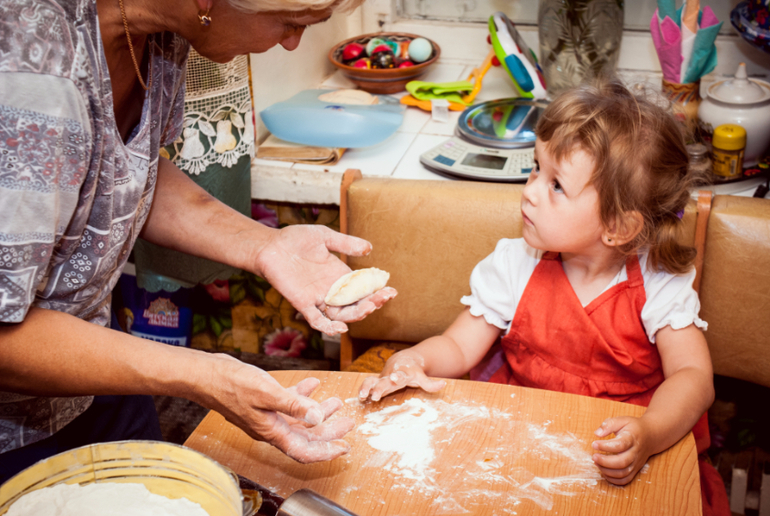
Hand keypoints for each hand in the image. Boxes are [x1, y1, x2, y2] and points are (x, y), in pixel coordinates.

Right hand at [208, 355, 353, 462]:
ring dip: (318, 412)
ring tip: (336, 402)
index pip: (304, 451)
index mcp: (272, 432)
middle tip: (348, 422)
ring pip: (298, 420)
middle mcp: (270, 427)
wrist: (207, 375)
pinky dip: (301, 396)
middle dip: (329, 431)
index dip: (326, 452)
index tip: (344, 448)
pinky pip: (287, 404)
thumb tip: (317, 417)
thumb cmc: (233, 384)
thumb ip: (294, 405)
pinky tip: (312, 384)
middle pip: (305, 436)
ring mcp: (266, 415)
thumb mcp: (268, 393)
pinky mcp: (262, 402)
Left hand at [254, 225, 396, 335]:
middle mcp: (332, 290)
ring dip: (357, 314)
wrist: (270, 246)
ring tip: (369, 307)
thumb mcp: (324, 237)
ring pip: (342, 314)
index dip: (378, 292)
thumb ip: (346, 243)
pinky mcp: (302, 303)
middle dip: (373, 303)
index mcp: (340, 276)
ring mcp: (318, 298)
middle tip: (384, 298)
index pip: (364, 289)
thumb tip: (369, 248)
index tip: (391, 290)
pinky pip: (317, 320)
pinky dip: (329, 326)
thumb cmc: (295, 239)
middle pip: (357, 304)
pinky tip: (341, 328)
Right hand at [358, 350, 445, 401]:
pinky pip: (367, 384)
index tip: (395, 378)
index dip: (398, 376)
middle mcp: (391, 374)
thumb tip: (443, 385)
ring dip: (367, 388)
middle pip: (385, 381)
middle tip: (376, 395)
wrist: (403, 361)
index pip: (402, 374)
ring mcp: (383, 377)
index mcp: (404, 373)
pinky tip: (359, 398)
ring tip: (363, 396)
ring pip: (373, 381)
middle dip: (380, 387)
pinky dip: (363, 389)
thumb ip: (430, 383)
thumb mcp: (422, 376)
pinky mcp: (376, 381)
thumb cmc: (413, 371)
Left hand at [592, 416, 652, 484]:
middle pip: (622, 462)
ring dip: (607, 471)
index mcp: (632, 438)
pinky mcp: (635, 470)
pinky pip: (625, 480)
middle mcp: (635, 452)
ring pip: (623, 473)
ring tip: (597, 462)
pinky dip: (613, 479)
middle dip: (605, 461)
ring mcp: (636, 463)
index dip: (605, 446)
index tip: (594, 444)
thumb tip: (597, 433)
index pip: (620, 445)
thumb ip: (609, 425)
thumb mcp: (622, 420)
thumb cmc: (633, 428)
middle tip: (594, 456)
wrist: (651, 436)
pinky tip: (604, 471)